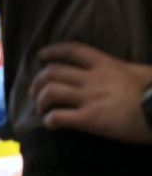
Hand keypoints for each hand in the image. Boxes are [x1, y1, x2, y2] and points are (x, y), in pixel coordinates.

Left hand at [29, 42, 151, 143]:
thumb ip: (124, 72)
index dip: (53, 51)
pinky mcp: (90, 119)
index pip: (73, 50)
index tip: (41, 55)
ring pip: (51, 92)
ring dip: (40, 100)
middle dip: (38, 81)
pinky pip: (60, 117)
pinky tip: (50, 125)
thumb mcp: (141, 72)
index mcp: (107, 64)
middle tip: (34, 90)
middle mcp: (93, 78)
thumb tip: (125, 75)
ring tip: (40, 108)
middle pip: (53, 72)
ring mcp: (89, 98)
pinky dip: (50, 121)